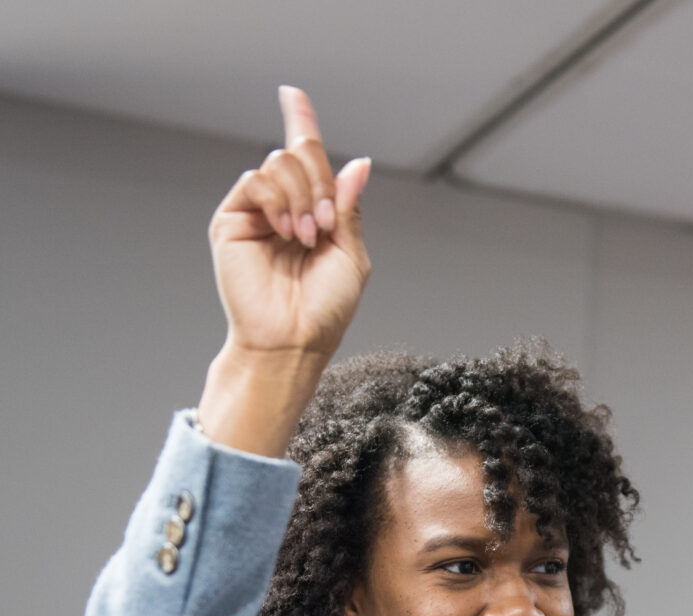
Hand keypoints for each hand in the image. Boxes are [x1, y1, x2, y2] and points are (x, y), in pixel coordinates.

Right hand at [208, 86, 371, 360]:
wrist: (293, 340)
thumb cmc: (325, 310)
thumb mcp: (351, 255)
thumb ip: (349, 208)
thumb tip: (358, 163)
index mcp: (312, 213)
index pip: (306, 160)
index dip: (300, 123)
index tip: (292, 93)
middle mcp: (282, 208)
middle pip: (299, 155)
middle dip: (321, 183)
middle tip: (326, 225)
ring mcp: (256, 213)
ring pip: (279, 163)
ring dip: (303, 197)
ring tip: (305, 238)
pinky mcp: (231, 221)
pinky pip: (256, 180)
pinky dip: (278, 201)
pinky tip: (286, 232)